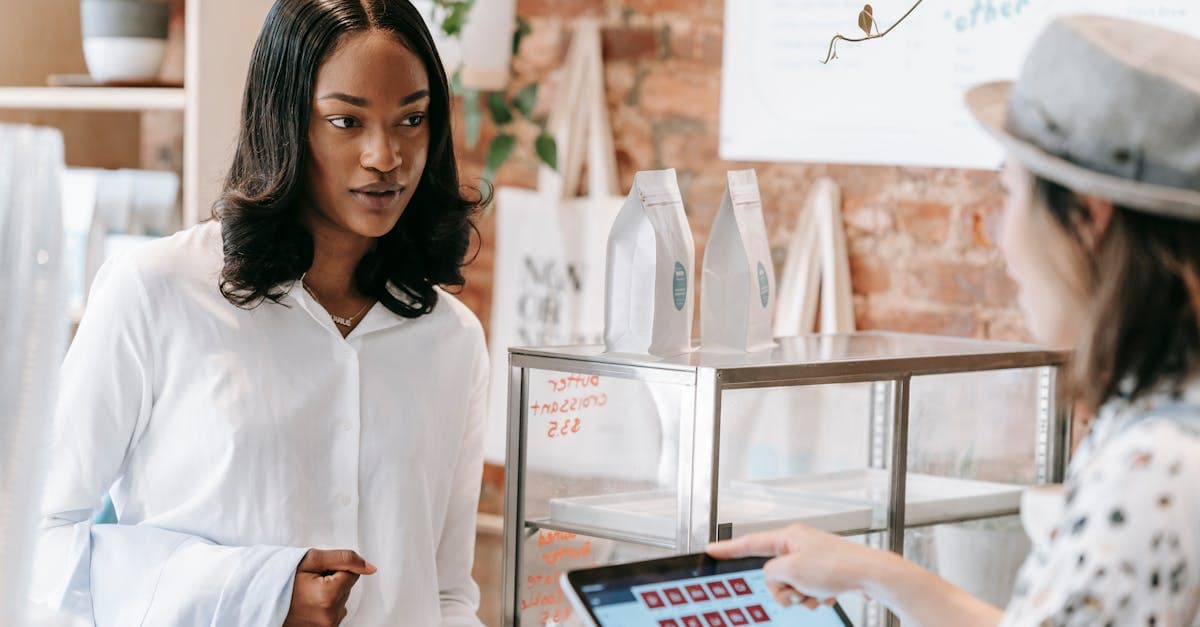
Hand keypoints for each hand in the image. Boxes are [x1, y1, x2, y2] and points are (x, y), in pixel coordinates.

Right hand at [283, 549, 377, 626]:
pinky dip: (327, 606)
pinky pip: (336, 612)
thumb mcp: (311, 560)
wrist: (263, 600)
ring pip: (342, 600)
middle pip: (347, 587)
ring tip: (308, 594)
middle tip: (310, 583)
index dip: (336, 568)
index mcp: (329, 596)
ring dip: (330, 594)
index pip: (352, 573)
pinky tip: (310, 604)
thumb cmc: (284, 579)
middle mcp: (331, 616)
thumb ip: (344, 558)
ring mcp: (328, 626)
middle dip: (333, 581)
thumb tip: (370, 567)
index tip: (319, 572)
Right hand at [707, 524, 888, 609]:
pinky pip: (806, 590)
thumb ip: (772, 572)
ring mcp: (813, 558)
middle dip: (783, 588)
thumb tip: (773, 576)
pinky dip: (814, 597)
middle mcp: (799, 544)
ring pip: (790, 585)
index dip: (728, 548)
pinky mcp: (824, 572)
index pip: (750, 542)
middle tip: (796, 591)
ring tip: (816, 593)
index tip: (711, 550)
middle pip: (773, 572)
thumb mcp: (793, 571)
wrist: (871, 575)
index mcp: (789, 537)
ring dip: (800, 595)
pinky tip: (827, 595)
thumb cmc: (838, 567)